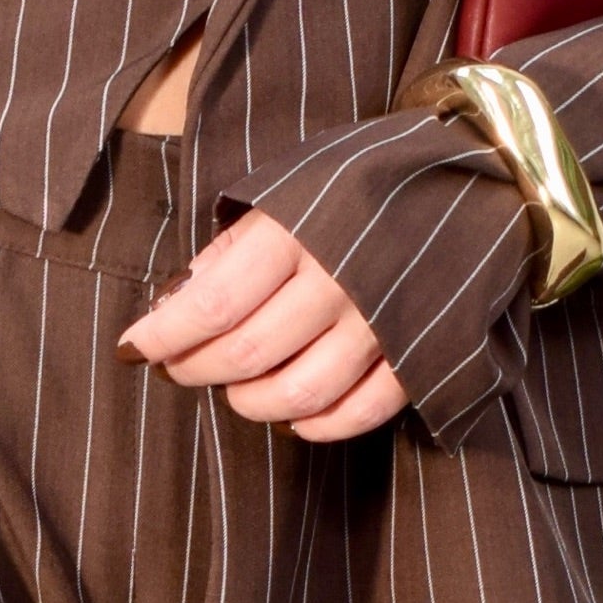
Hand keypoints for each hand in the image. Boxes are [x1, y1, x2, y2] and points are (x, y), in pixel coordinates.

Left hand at [119, 208, 409, 441]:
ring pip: (301, 393)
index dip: (163, 335)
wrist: (469, 177)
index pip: (213, 302)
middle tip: (177, 367)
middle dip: (196, 369)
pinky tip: (295, 416)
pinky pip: (362, 411)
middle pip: (248, 354)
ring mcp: (384, 321)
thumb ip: (235, 241)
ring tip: (236, 391)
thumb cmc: (360, 181)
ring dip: (252, 404)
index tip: (132, 348)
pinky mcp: (421, 352)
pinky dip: (320, 425)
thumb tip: (178, 301)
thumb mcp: (288, 186)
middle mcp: (341, 278)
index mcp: (300, 229)